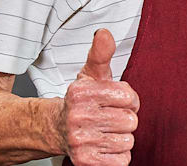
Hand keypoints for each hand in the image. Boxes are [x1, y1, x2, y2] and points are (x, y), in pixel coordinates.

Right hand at [59, 29, 139, 165]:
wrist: (56, 128)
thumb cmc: (82, 100)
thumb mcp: (91, 74)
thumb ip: (101, 53)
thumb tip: (105, 33)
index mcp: (82, 93)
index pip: (129, 97)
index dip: (129, 100)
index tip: (117, 100)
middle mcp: (78, 117)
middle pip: (130, 121)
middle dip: (125, 119)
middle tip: (111, 117)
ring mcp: (80, 141)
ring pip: (127, 141)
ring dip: (122, 137)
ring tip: (107, 131)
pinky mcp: (84, 162)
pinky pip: (122, 160)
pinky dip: (118, 155)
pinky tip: (105, 145)